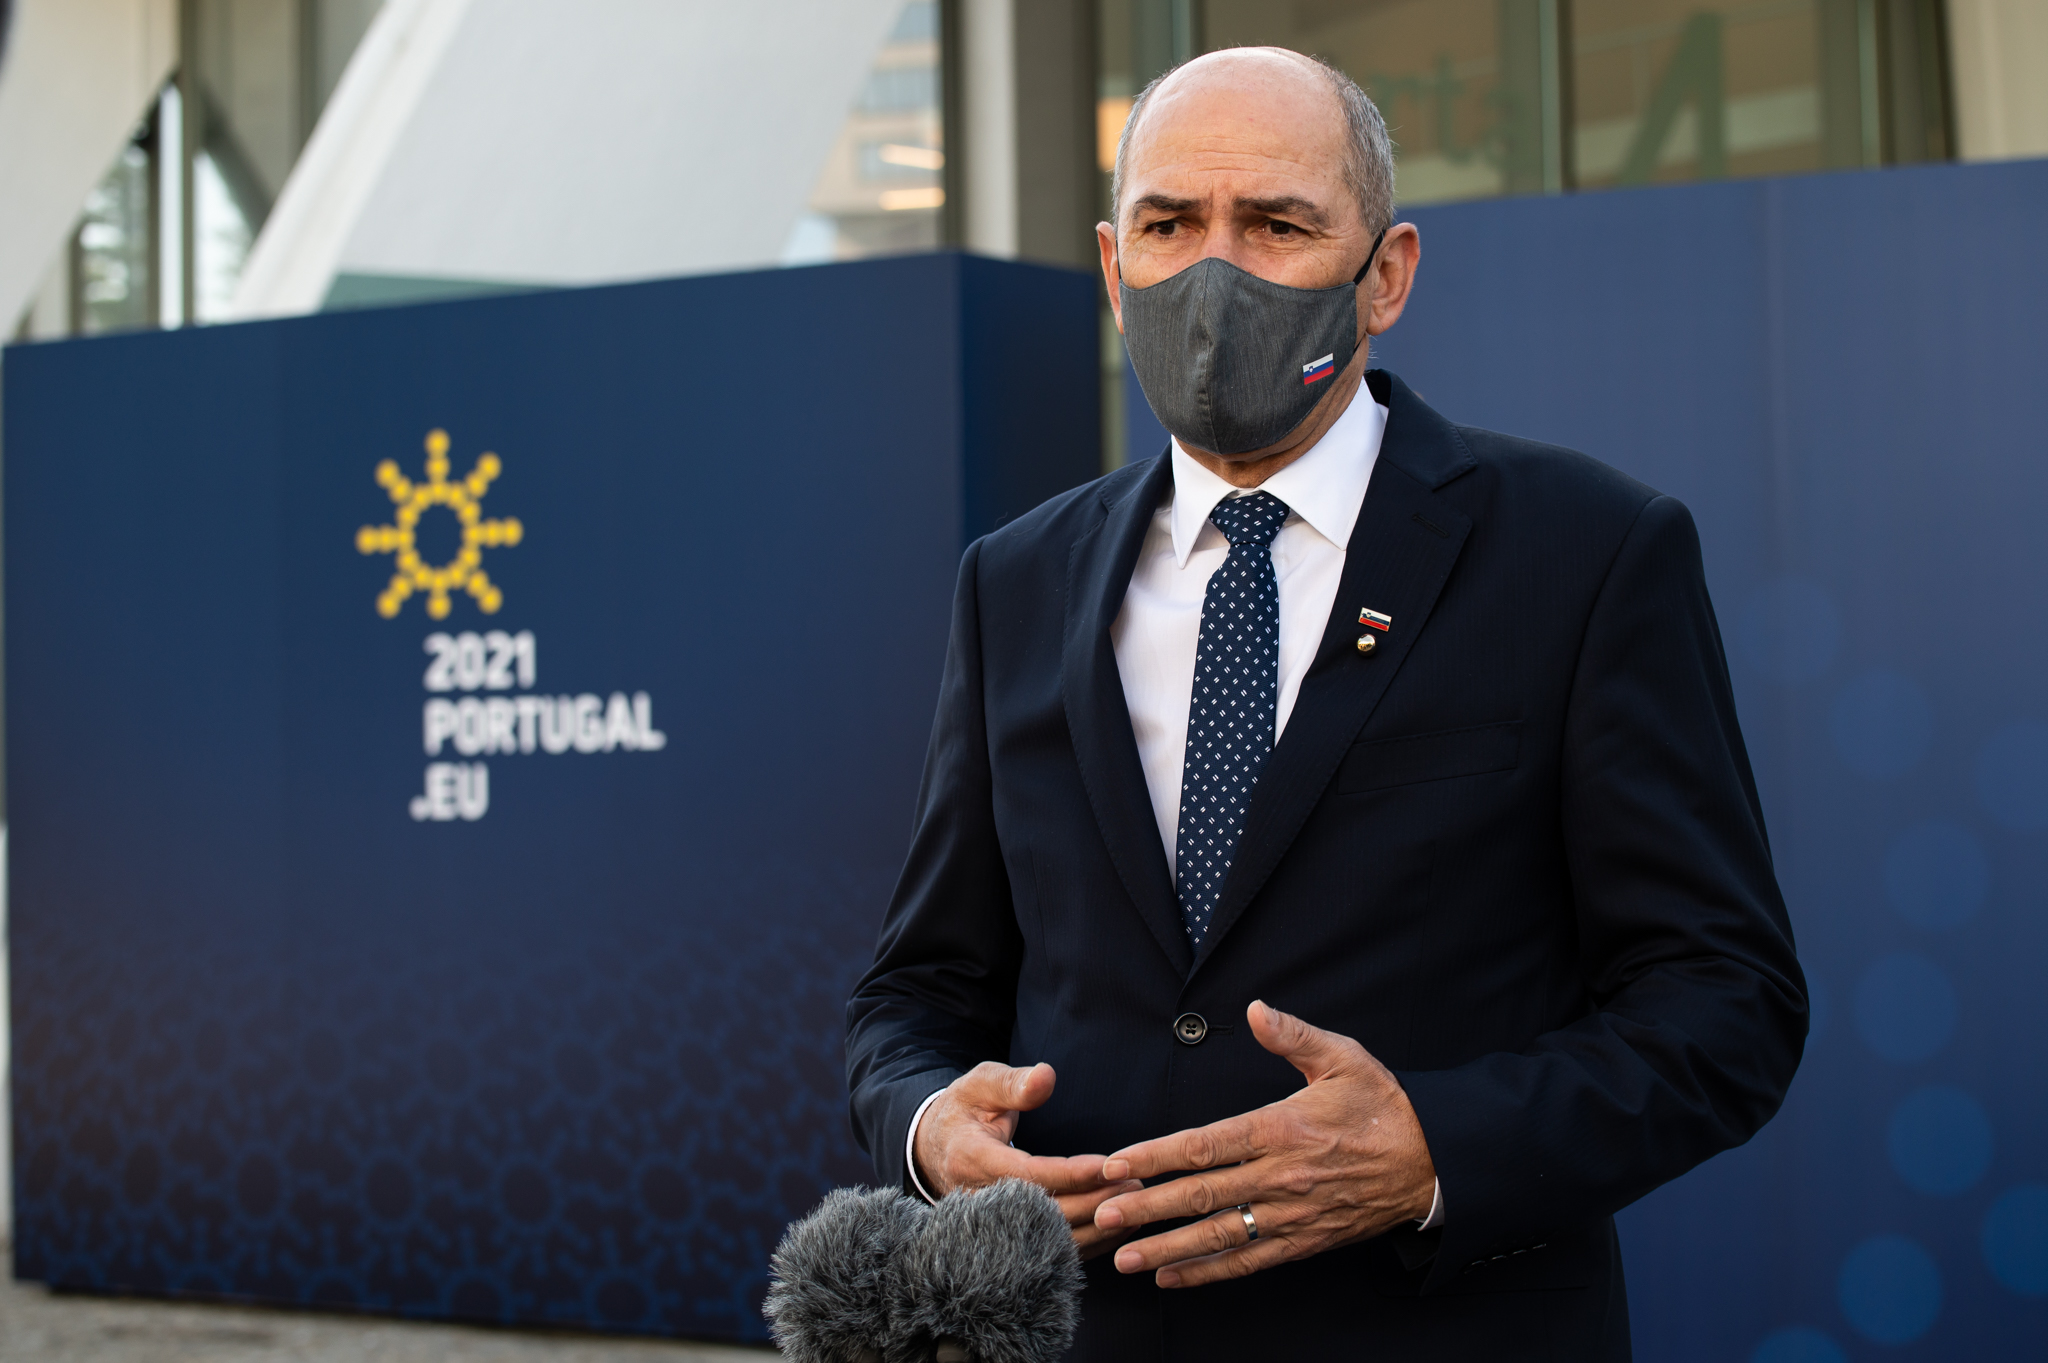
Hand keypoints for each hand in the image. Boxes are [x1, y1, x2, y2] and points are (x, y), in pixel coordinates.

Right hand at [914, 1061, 1142, 1258]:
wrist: (934, 1147)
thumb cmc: (964, 1109)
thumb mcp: (980, 1084)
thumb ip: (1013, 1083)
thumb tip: (1046, 1076)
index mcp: (971, 1158)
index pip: (1027, 1174)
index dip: (1069, 1174)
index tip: (1108, 1166)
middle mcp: (978, 1200)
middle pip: (1043, 1214)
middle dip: (1093, 1202)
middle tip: (1136, 1184)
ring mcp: (990, 1225)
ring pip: (1049, 1239)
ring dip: (1097, 1226)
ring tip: (1137, 1204)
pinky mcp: (1005, 1235)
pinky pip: (1049, 1247)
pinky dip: (1088, 1241)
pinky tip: (1119, 1226)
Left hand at [1093, 1001, 1435, 1287]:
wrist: (1435, 1162)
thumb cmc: (1385, 1106)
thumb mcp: (1344, 1057)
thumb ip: (1293, 1036)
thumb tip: (1256, 1010)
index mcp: (1283, 1128)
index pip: (1206, 1145)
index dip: (1156, 1156)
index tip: (1117, 1163)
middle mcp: (1282, 1176)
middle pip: (1202, 1195)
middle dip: (1147, 1207)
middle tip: (1102, 1216)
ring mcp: (1292, 1214)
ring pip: (1220, 1235)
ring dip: (1167, 1248)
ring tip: (1123, 1257)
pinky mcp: (1305, 1241)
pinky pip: (1250, 1261)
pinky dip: (1208, 1272)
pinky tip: (1172, 1276)